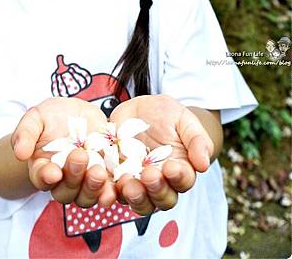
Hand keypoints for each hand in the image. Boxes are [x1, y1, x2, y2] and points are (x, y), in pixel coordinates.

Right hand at [12, 97, 115, 207]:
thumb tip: (19, 152)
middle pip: (66, 191)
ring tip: (99, 172)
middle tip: (80, 156)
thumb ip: (25, 133)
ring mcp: (85, 181)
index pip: (42, 178)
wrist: (77, 115)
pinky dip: (112, 191)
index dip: (46, 177)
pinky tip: (116, 185)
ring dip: (93, 188)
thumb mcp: (36, 118)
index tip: (52, 172)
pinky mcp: (105, 176)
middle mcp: (63, 180)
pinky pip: (109, 191)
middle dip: (73, 178)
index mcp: (43, 167)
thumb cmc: (51, 117)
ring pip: (87, 196)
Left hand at [110, 94, 213, 214]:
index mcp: (181, 170)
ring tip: (129, 183)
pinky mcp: (118, 179)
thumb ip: (196, 140)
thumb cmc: (166, 114)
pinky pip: (114, 192)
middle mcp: (162, 183)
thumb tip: (203, 165)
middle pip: (163, 199)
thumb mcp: (183, 119)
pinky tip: (109, 184)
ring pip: (140, 202)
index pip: (183, 181)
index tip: (171, 167)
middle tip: (149, 175)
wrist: (138, 110)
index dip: (178, 177)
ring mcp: (139, 184)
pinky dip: (112, 192)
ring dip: (135, 196)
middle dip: (156, 190)